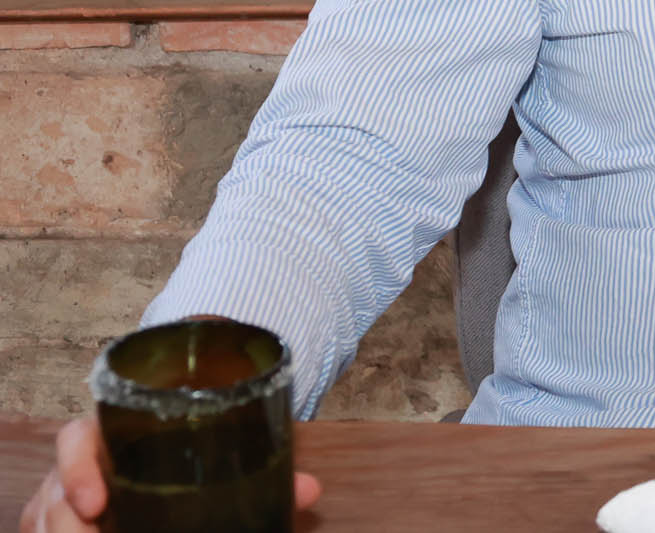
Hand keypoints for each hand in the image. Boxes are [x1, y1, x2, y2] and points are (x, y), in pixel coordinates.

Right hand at [19, 414, 320, 532]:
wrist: (171, 437)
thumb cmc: (191, 442)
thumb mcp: (216, 448)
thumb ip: (260, 466)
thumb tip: (310, 491)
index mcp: (113, 431)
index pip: (76, 439)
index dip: (77, 469)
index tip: (96, 503)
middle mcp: (82, 462)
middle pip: (52, 491)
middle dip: (63, 522)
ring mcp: (67, 493)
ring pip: (44, 517)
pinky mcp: (65, 517)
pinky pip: (45, 528)